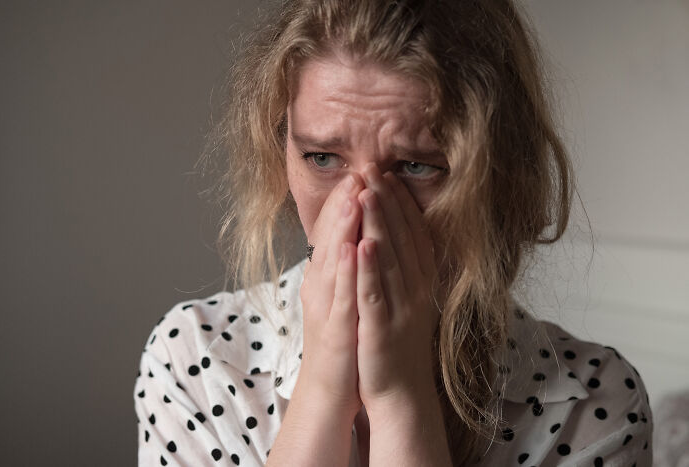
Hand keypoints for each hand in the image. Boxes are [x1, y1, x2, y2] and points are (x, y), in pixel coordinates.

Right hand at [295, 172, 364, 416]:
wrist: (332, 388)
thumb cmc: (341, 340)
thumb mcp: (341, 296)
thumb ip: (344, 266)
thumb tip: (355, 237)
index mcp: (325, 277)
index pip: (333, 232)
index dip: (344, 202)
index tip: (358, 172)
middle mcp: (320, 287)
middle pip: (331, 238)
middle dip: (344, 203)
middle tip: (356, 170)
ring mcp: (326, 307)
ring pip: (334, 260)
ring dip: (343, 226)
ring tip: (353, 195)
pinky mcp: (335, 330)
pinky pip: (342, 296)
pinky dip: (346, 270)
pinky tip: (353, 247)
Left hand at [355, 163, 440, 411]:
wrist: (401, 391)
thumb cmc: (399, 341)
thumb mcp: (407, 298)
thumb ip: (404, 267)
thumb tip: (395, 234)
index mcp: (420, 280)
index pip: (413, 232)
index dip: (400, 202)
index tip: (387, 175)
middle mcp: (415, 289)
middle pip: (402, 237)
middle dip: (387, 201)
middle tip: (374, 168)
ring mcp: (401, 307)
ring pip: (389, 258)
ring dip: (378, 224)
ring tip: (368, 192)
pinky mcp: (382, 327)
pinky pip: (375, 292)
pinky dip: (369, 268)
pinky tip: (363, 244)